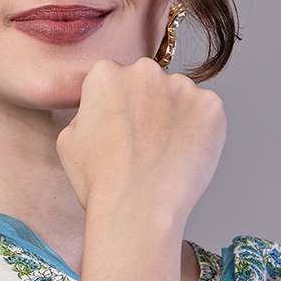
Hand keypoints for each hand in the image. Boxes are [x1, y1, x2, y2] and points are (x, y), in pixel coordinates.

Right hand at [54, 55, 225, 222]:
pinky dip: (201, 132)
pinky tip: (184, 157)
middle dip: (148, 108)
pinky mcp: (211, 107)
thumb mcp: (68, 141)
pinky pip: (207, 114)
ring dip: (175, 119)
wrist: (138, 209)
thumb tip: (100, 112)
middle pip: (149, 84)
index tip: (121, 132)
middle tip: (144, 146)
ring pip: (180, 98)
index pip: (114, 81)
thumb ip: (86, 114)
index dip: (118, 110)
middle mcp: (145, 71)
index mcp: (106, 75)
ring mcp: (182, 87)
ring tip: (165, 156)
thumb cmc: (100, 182)